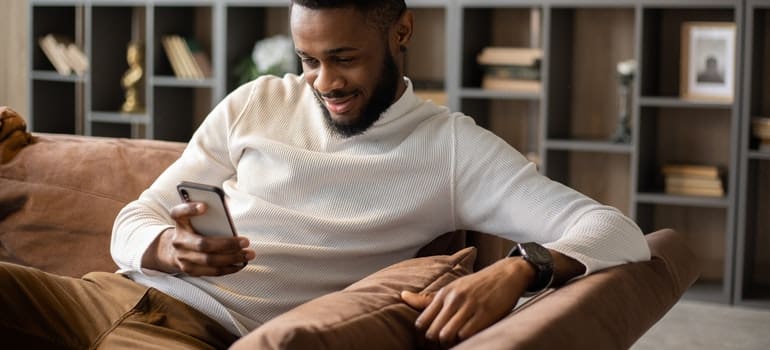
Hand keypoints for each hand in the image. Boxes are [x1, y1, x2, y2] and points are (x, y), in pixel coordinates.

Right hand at [142, 202, 254, 275]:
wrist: (172, 249)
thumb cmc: (192, 228)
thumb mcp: (194, 217)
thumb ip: (207, 213)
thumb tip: (228, 208)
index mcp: (179, 222)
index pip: (178, 213)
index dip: (190, 209)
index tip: (204, 206)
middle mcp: (178, 241)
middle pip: (203, 244)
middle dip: (227, 244)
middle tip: (246, 241)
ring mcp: (182, 258)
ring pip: (210, 261)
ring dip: (232, 258)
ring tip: (249, 254)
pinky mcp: (190, 270)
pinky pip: (212, 271)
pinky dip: (229, 268)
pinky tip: (241, 263)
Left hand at [401, 257, 534, 347]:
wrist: (506, 274)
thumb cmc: (477, 284)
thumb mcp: (451, 287)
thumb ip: (428, 298)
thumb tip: (402, 296)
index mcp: (443, 294)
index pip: (422, 322)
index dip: (422, 338)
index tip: (428, 344)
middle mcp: (453, 299)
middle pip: (432, 332)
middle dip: (435, 345)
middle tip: (441, 347)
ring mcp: (469, 307)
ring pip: (446, 335)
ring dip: (449, 345)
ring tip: (454, 344)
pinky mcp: (485, 314)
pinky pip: (466, 334)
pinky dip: (464, 341)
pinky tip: (468, 338)